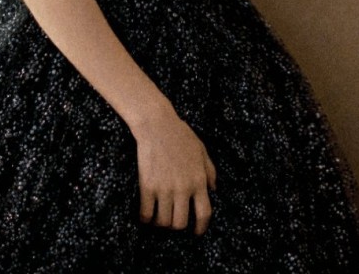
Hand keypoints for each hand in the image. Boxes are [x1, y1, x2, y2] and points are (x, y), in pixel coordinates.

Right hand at [130, 98, 216, 234]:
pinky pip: (146, 214)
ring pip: (163, 222)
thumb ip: (210, 171)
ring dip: (160, 223)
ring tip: (157, 217)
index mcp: (198, 180)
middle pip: (180, 223)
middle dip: (176, 226)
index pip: (204, 213)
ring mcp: (164, 189)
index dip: (201, 228)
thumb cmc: (181, 135)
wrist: (157, 125)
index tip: (196, 233)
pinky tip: (145, 213)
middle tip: (172, 219)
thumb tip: (213, 190)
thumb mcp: (201, 151)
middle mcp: (183, 188)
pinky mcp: (147, 186)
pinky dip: (145, 218)